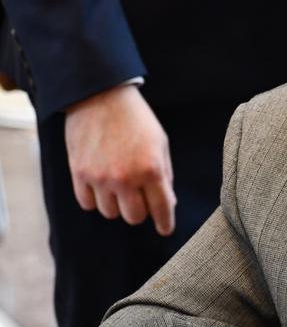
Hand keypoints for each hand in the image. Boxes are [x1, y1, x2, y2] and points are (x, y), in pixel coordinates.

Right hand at [64, 85, 175, 234]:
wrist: (100, 97)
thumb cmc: (136, 120)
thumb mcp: (160, 144)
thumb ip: (164, 175)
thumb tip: (167, 203)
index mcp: (151, 169)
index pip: (161, 208)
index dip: (165, 223)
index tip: (165, 229)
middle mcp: (125, 178)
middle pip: (134, 217)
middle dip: (141, 211)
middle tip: (141, 198)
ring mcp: (100, 178)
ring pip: (110, 213)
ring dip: (117, 204)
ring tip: (120, 186)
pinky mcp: (79, 174)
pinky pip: (88, 204)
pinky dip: (96, 199)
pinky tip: (102, 186)